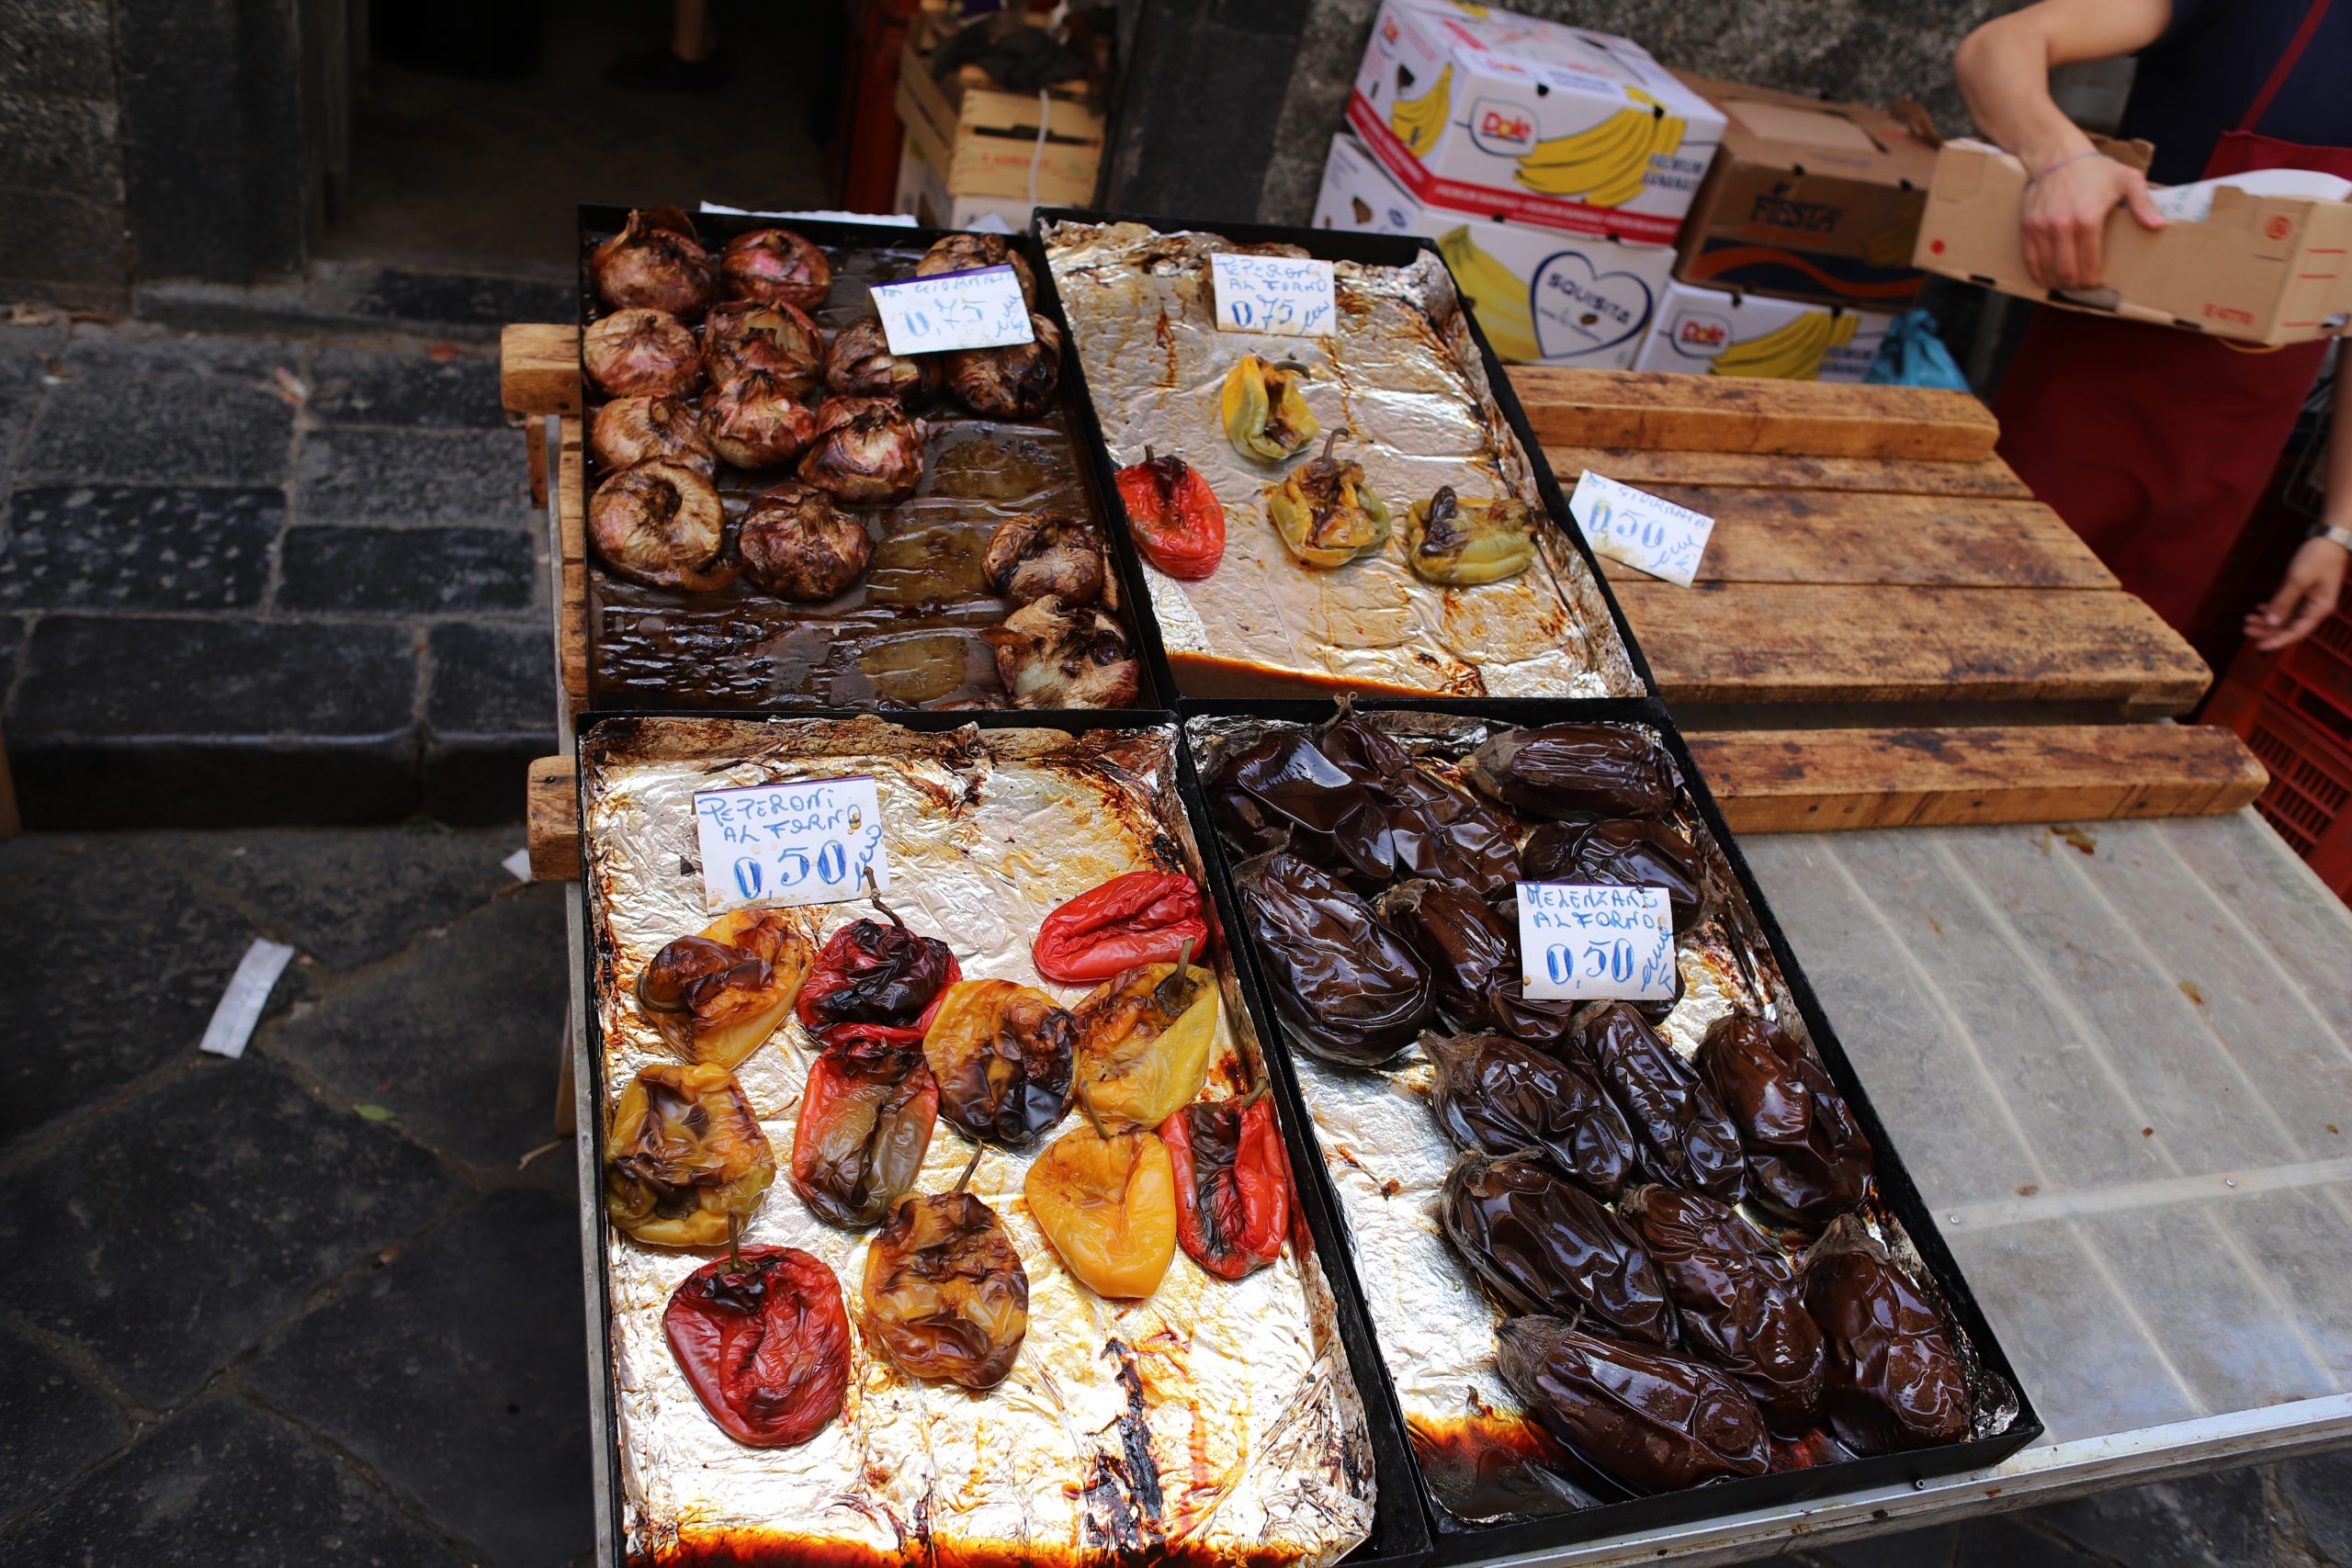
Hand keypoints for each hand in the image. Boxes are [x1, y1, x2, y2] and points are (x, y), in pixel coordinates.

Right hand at [2020, 153, 2165, 288]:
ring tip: (2065, 283)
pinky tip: (2045, 277)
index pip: (2089, 262)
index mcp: (2088, 219)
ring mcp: (2042, 227)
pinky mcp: (2027, 226)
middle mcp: (2062, 226)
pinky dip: (2037, 272)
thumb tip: (2158, 226)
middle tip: (2081, 286)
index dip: (2091, 280)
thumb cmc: (2095, 169)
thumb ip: (2143, 203)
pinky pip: (2030, 258)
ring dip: (2056, 281)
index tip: (2094, 284)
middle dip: (2074, 284)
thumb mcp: (2127, 180)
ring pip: (2046, 268)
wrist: (2058, 155)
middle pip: (2066, 271)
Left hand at [2245, 536, 2347, 651]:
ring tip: (2247, 619)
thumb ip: (2284, 601)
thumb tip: (2272, 622)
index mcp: (2319, 609)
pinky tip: (2259, 608)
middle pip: (2289, 627)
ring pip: (2286, 618)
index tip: (2258, 647)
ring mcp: (2310, 601)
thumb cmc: (2317, 557)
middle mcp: (2315, 608)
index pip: (2296, 632)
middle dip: (2267, 630)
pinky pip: (2287, 607)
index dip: (2277, 641)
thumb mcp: (2298, 579)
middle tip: (2245, 629)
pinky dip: (2273, 609)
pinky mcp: (2304, 592)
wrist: (2329, 539)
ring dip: (2267, 620)